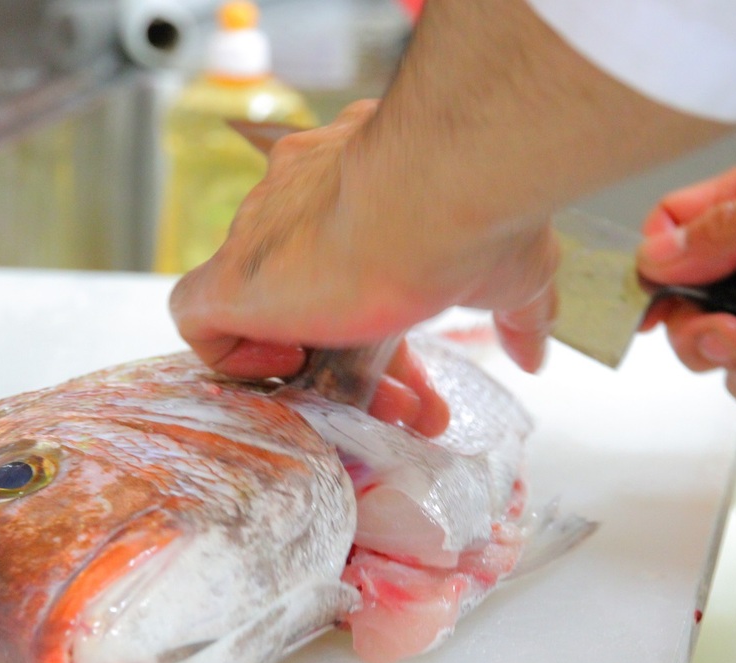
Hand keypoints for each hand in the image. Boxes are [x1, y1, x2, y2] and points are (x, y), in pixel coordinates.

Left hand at [169, 100, 558, 436]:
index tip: (422, 376)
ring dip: (319, 364)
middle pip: (318, 289)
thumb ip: (522, 312)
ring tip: (374, 406)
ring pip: (270, 308)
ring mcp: (262, 232)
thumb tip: (535, 353)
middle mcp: (305, 195)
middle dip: (366, 357)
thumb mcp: (517, 271)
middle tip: (409, 407)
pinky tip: (290, 366)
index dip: (390, 322)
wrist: (431, 198)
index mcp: (366, 181)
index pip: (363, 257)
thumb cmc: (474, 214)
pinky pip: (201, 317)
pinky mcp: (233, 275)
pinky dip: (236, 354)